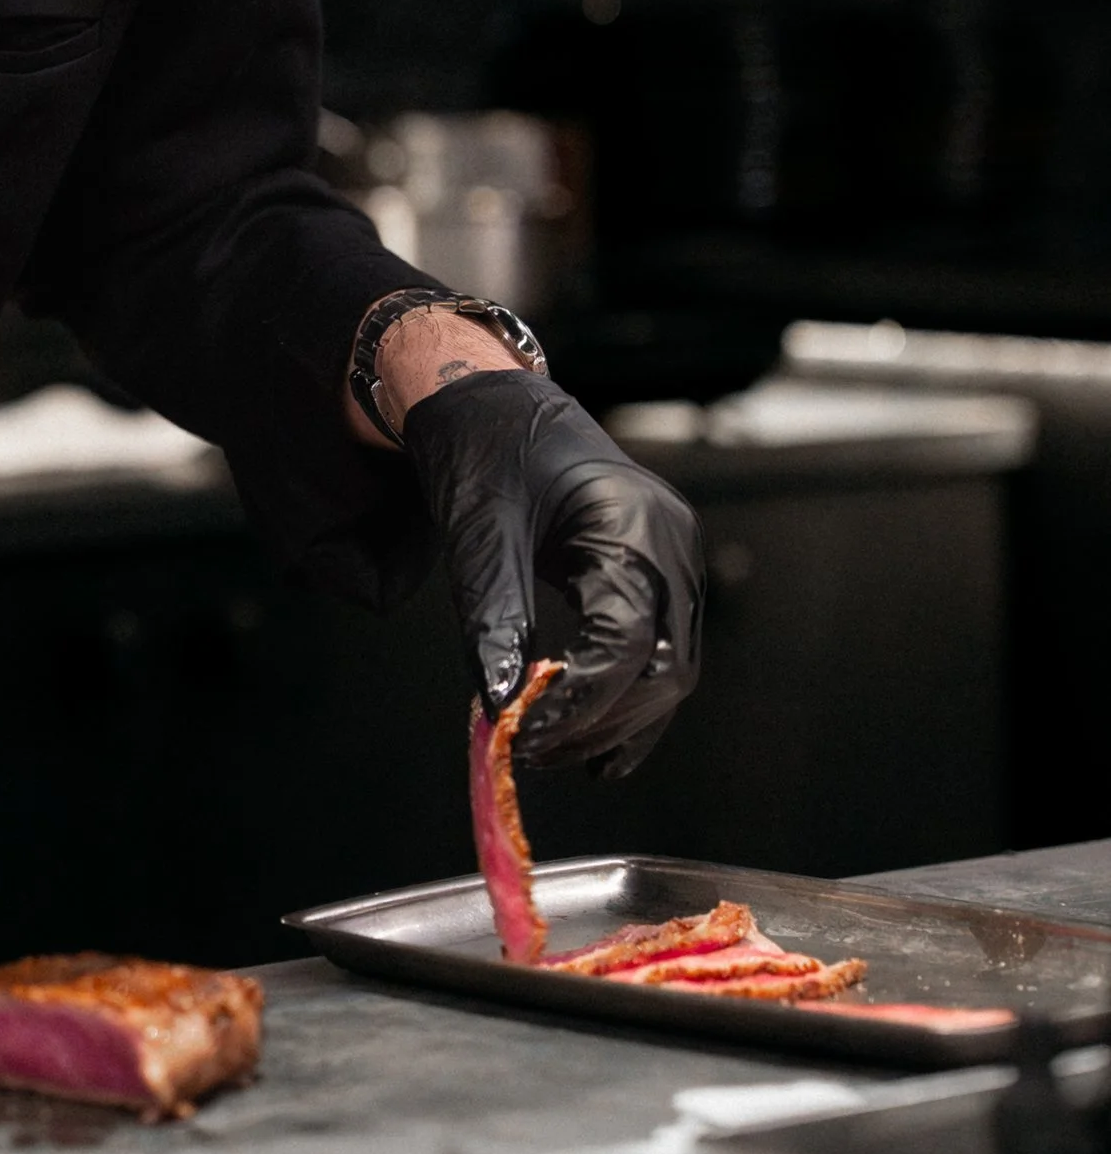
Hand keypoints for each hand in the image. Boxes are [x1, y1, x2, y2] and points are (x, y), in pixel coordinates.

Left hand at [396, 370, 702, 778]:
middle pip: (663, 667)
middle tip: (529, 752)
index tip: (523, 735)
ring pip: (668, 670)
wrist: (491, 401)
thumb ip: (493, 614)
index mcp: (635, 523)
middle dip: (600, 721)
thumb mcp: (479, 530)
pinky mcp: (657, 575)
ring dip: (613, 721)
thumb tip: (499, 702)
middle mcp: (672, 544)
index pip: (628, 641)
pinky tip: (592, 746)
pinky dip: (626, 702)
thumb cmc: (485, 452)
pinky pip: (657, 653)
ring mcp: (674, 560)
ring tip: (547, 752)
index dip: (581, 702)